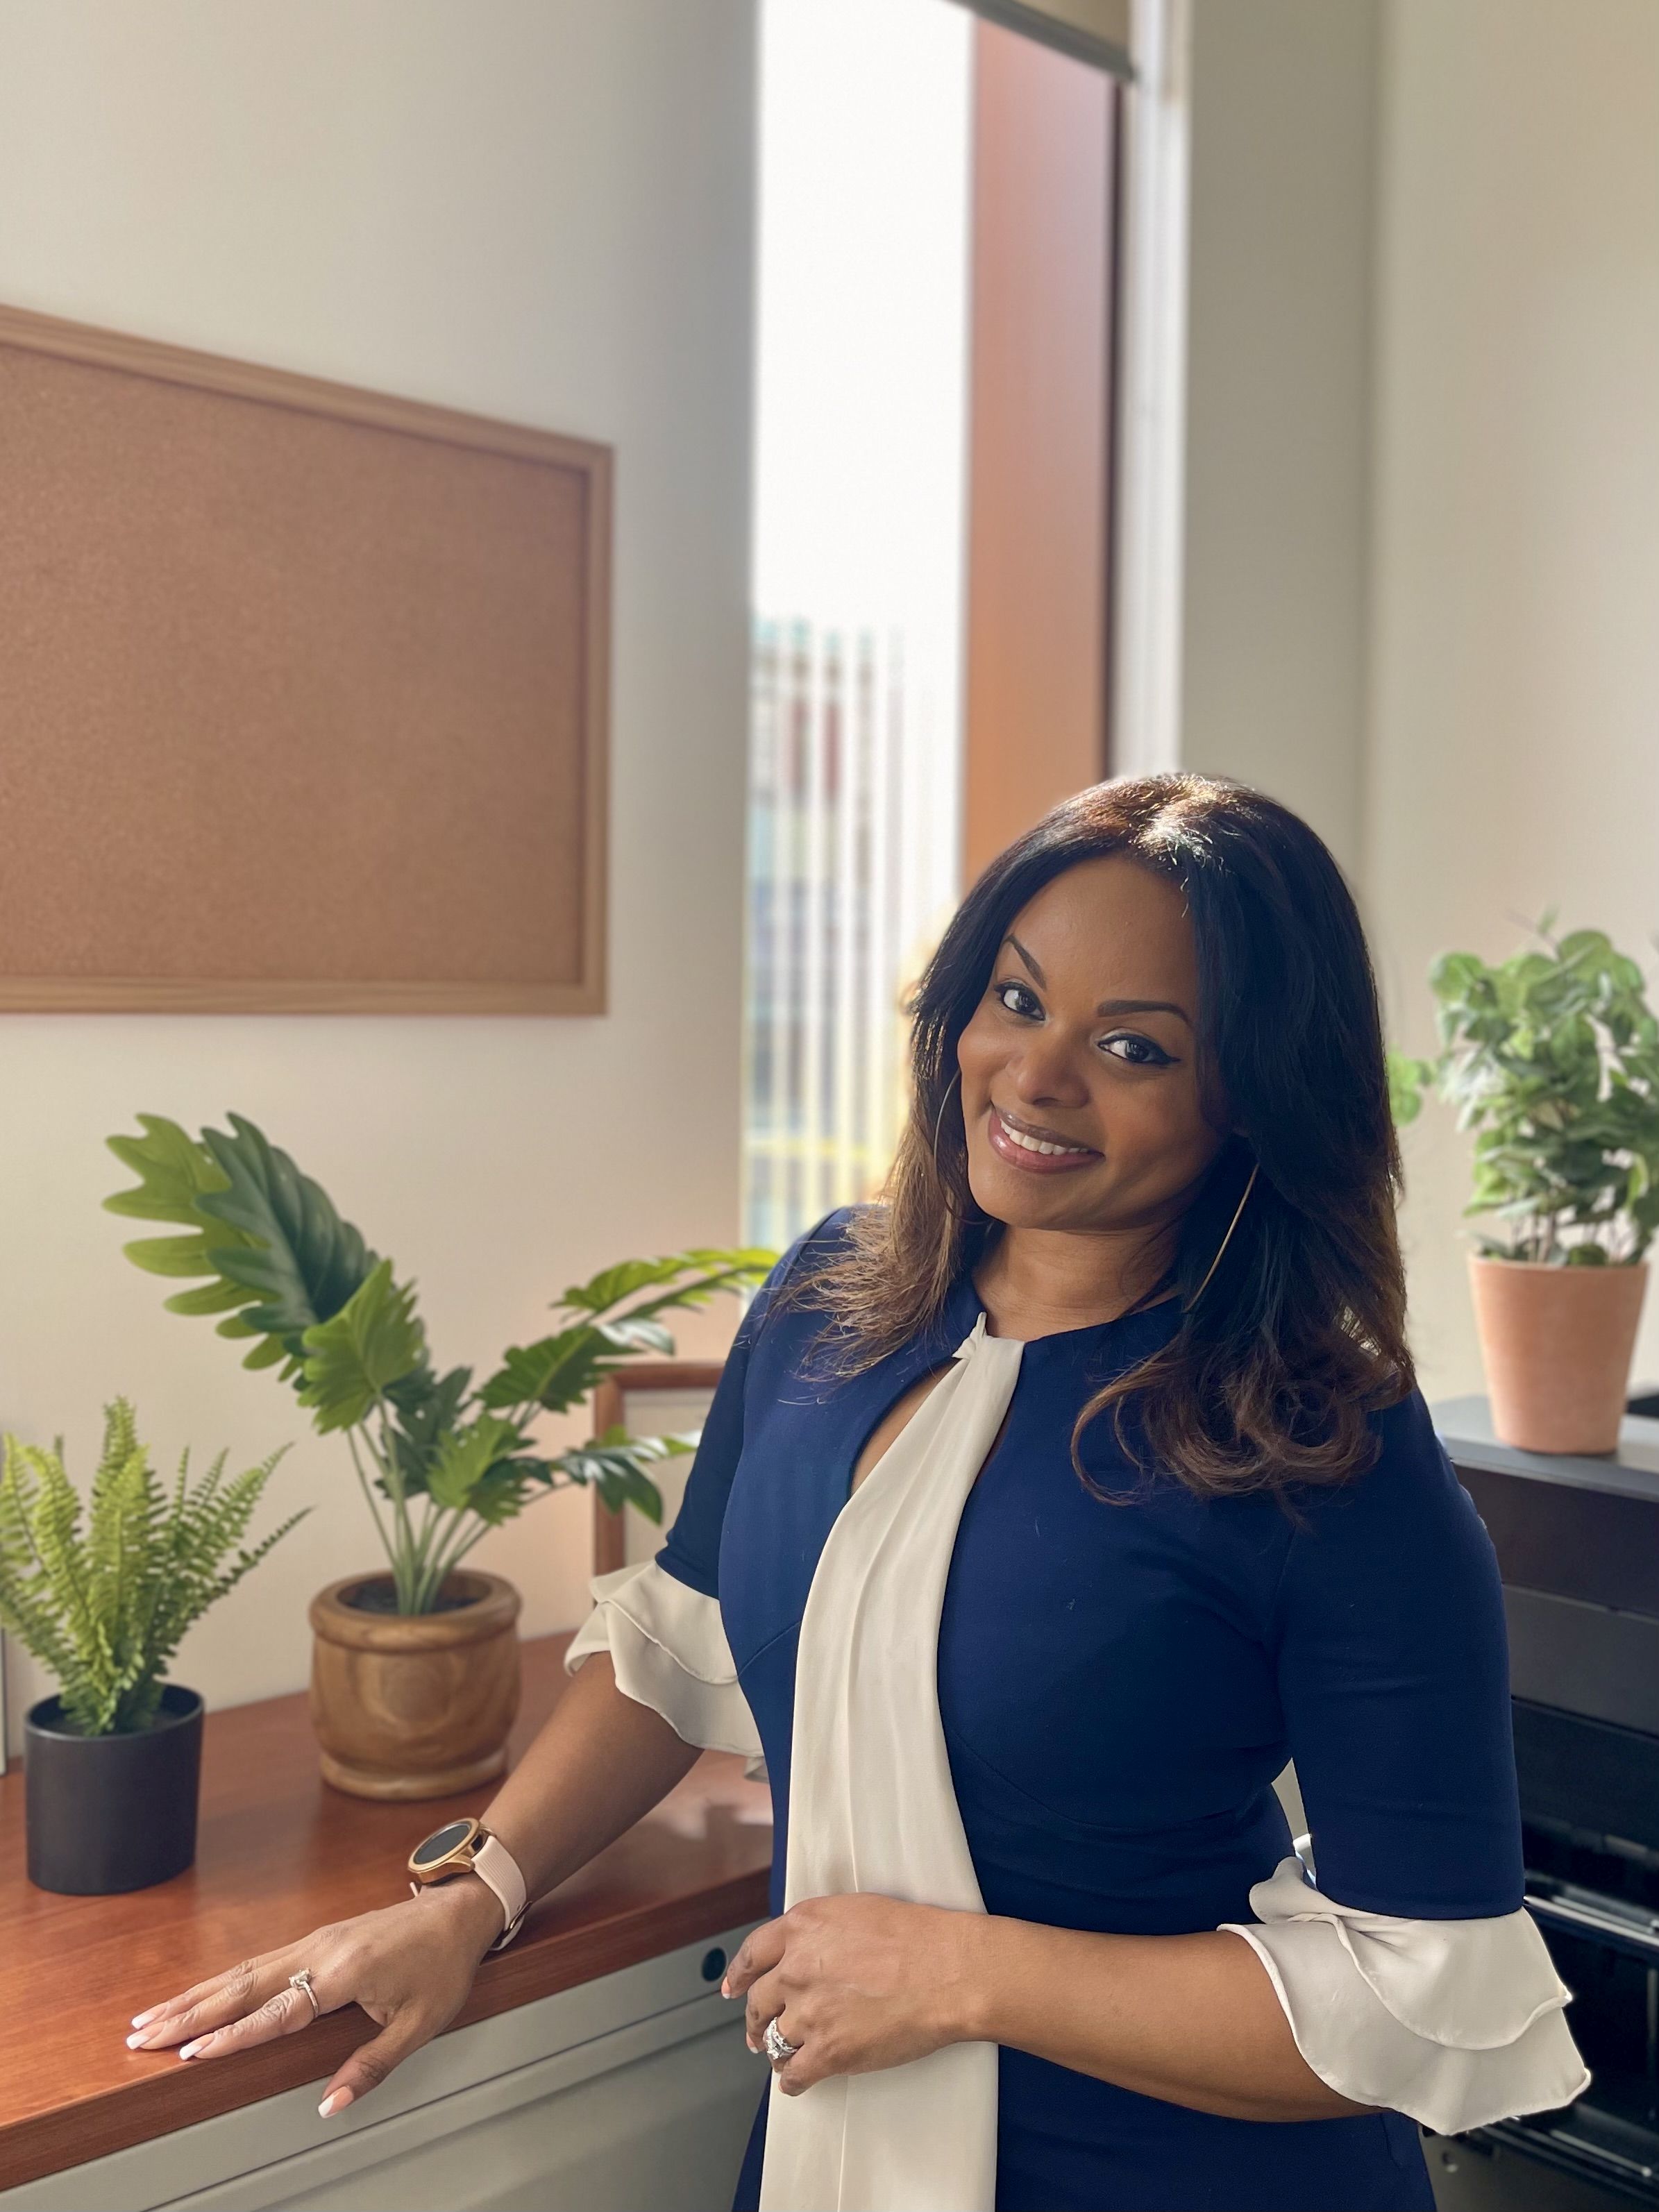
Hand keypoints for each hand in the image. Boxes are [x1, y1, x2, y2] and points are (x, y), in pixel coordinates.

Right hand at [123, 1880, 504, 2117]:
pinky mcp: (315, 1939)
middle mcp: (320, 1950)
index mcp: (345, 1972)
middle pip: (243, 1986)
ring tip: (150, 2018)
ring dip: (195, 1996)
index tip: (191, 2052)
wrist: (458, 1911)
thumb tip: (329, 2104)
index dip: (233, 2034)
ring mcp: (314, 1941)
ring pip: (243, 1971)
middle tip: (142, 2035)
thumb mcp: (420, 2023)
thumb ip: (372, 2065)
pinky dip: (221, 1982)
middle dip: (189, 2013)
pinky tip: (198, 1997)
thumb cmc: (442, 1967)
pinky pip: (259, 1962)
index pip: (277, 2010)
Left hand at [722, 1893, 978, 2095]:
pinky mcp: (828, 2052)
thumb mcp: (855, 1911)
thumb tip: (810, 1951)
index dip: (739, 1974)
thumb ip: (820, 1932)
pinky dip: (793, 2082)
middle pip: (759, 2000)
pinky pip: (796, 2073)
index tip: (733, 1986)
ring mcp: (808, 2013)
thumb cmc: (916, 1938)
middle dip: (756, 2018)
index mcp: (802, 1928)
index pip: (753, 1953)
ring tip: (783, 2057)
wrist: (946, 1971)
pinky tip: (796, 2083)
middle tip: (757, 2029)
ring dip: (776, 2050)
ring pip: (774, 2039)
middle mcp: (795, 1969)